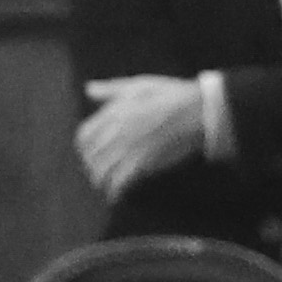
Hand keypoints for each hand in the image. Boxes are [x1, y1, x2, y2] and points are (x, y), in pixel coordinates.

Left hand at [77, 74, 208, 196]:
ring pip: (101, 172)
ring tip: (105, 186)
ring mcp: (128, 148)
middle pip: (91, 157)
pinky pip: (119, 182)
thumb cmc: (171, 95)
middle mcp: (116, 132)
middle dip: (92, 166)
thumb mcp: (138, 85)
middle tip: (98, 172)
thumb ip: (110, 90)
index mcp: (113, 113)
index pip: (83, 137)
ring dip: (101, 181)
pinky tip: (116, 196)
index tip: (91, 153)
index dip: (85, 148)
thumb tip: (88, 88)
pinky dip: (115, 192)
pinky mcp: (143, 163)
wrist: (199, 110)